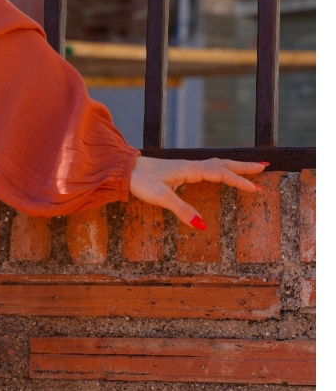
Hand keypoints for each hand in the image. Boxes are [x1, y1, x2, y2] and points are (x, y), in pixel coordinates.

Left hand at [128, 156, 267, 228]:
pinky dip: (221, 169)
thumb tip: (202, 226)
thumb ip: (182, 211)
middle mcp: (192, 166)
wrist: (125, 170)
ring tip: (251, 168)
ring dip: (235, 166)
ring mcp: (187, 167)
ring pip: (217, 164)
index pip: (221, 174)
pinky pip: (208, 168)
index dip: (239, 181)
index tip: (256, 189)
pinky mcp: (181, 171)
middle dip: (244, 167)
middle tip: (265, 168)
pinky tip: (223, 174)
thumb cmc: (141, 182)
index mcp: (191, 170)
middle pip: (224, 164)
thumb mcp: (161, 198)